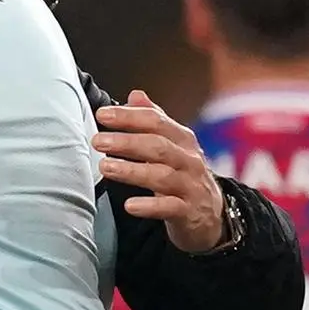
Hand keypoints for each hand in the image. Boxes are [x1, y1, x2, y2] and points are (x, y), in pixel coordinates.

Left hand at [93, 89, 224, 252]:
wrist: (211, 214)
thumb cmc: (183, 173)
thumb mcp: (172, 144)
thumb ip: (154, 120)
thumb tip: (135, 95)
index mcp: (182, 139)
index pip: (155, 121)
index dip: (129, 116)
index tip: (102, 114)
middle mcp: (188, 160)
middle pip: (158, 146)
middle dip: (126, 142)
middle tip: (98, 141)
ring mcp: (190, 186)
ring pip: (161, 176)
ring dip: (132, 171)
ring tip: (105, 167)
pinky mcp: (188, 211)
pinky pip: (169, 207)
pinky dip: (149, 206)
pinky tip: (130, 205)